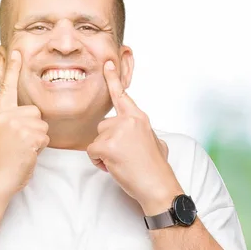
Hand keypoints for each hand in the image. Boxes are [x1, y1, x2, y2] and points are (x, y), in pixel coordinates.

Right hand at [0, 50, 49, 196]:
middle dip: (34, 127)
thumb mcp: (0, 133)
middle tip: (20, 143)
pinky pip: (44, 135)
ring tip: (23, 149)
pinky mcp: (27, 134)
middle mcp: (5, 114)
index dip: (13, 69)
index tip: (17, 51)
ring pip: (42, 124)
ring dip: (37, 138)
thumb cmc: (1, 160)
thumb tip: (25, 113)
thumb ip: (10, 118)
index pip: (7, 86)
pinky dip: (40, 147)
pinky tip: (27, 153)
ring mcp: (15, 124)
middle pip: (36, 111)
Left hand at [87, 61, 180, 213]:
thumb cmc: (156, 169)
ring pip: (97, 139)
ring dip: (104, 153)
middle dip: (108, 142)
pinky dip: (100, 162)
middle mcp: (129, 120)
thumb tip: (138, 135)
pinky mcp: (107, 145)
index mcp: (140, 118)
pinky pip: (92, 152)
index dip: (113, 79)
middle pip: (103, 126)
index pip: (122, 96)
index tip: (108, 63)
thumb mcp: (155, 142)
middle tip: (125, 157)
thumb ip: (141, 132)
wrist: (158, 186)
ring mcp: (117, 132)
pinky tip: (115, 167)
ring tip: (122, 163)